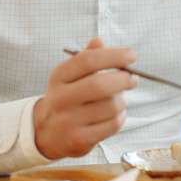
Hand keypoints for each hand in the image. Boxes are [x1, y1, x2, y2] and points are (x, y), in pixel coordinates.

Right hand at [33, 37, 137, 159]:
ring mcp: (68, 121)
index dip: (113, 55)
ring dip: (123, 100)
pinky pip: (113, 124)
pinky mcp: (79, 140)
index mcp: (58, 77)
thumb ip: (85, 58)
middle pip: (99, 85)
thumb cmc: (67, 97)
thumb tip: (99, 41)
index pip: (87, 61)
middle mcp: (60, 99)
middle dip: (123, 79)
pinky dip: (121, 117)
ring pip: (110, 106)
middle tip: (133, 78)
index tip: (131, 55)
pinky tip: (116, 114)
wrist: (47, 132)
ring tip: (120, 98)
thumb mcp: (70, 76)